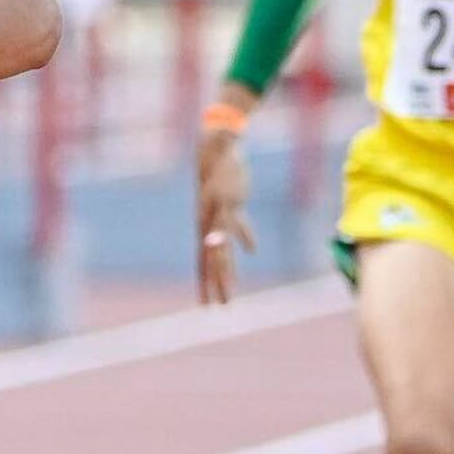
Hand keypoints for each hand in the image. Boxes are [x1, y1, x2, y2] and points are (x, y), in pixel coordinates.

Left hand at [195, 127, 255, 303]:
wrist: (218, 146)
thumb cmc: (225, 178)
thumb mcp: (232, 208)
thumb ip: (240, 229)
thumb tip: (252, 251)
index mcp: (204, 226)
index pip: (202, 260)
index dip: (204, 282)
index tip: (206, 304)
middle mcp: (207, 222)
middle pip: (210, 259)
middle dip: (215, 284)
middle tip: (218, 306)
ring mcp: (218, 213)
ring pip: (220, 247)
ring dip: (224, 269)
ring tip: (228, 289)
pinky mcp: (230, 201)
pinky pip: (235, 222)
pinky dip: (241, 234)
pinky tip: (244, 249)